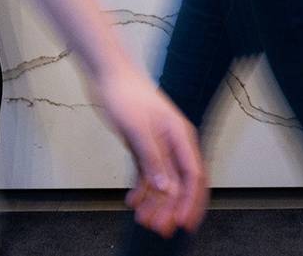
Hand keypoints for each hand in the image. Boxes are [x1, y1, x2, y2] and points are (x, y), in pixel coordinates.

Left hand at [94, 62, 207, 236]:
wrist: (108, 74)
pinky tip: (133, 201)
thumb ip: (153, 159)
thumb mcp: (138, 129)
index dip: (192, 201)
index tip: (184, 222)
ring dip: (155, 202)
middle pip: (179, 182)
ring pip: (162, 181)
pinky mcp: (143, 146)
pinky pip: (147, 173)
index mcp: (180, 135)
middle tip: (159, 227)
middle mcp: (173, 142)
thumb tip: (168, 188)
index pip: (193, 175)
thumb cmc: (126, 93)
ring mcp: (158, 145)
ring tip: (143, 219)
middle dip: (171, 207)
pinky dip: (142, 189)